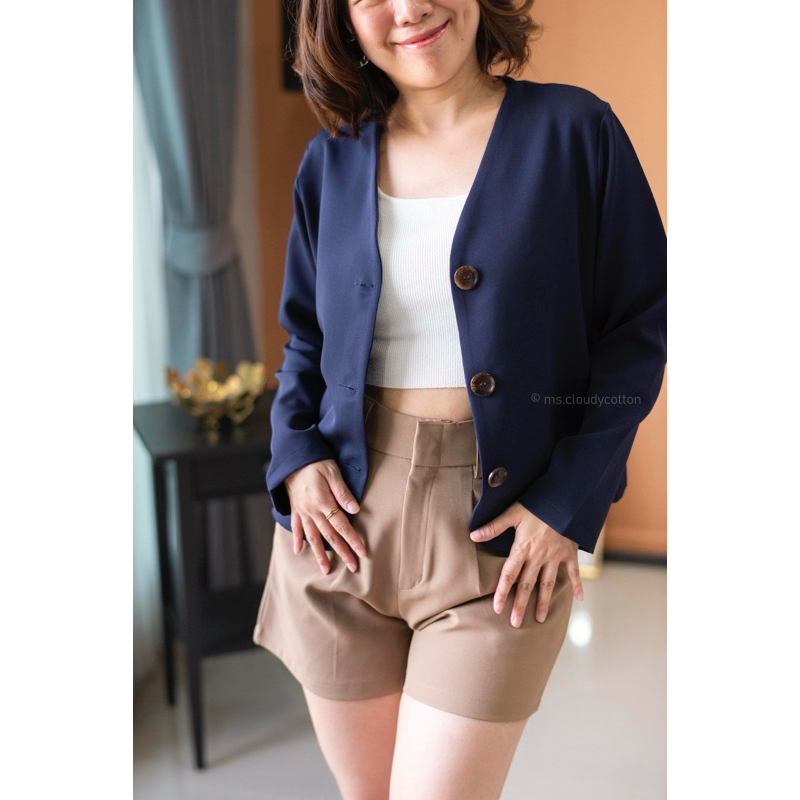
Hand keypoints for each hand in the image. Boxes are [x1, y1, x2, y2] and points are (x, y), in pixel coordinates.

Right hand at [285, 459, 366, 574]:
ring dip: (319, 554)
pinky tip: (299, 552)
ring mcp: (302, 511)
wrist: (293, 456)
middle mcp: (311, 510)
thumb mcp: (332, 472)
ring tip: (326, 569)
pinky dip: (297, 540)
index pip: (342, 525)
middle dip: (342, 552)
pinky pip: (296, 527)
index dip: (352, 540)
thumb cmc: (316, 461)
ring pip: (312, 537)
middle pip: (329, 535)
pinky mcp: (295, 508)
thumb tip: (356, 509)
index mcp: (323, 501)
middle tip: (352, 566)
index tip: (362, 552)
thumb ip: (343, 492)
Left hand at [469, 502, 583, 626]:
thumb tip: (473, 535)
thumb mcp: (513, 512)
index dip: (502, 592)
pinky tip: (578, 599)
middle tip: (515, 623)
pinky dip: (577, 585)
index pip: (509, 574)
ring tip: (540, 618)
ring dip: (544, 602)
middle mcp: (539, 556)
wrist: (565, 500)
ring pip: (548, 583)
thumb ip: (494, 526)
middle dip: (520, 605)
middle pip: (527, 584)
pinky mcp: (569, 553)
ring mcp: (555, 557)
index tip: (497, 609)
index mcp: (523, 548)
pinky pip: (574, 573)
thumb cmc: (537, 504)